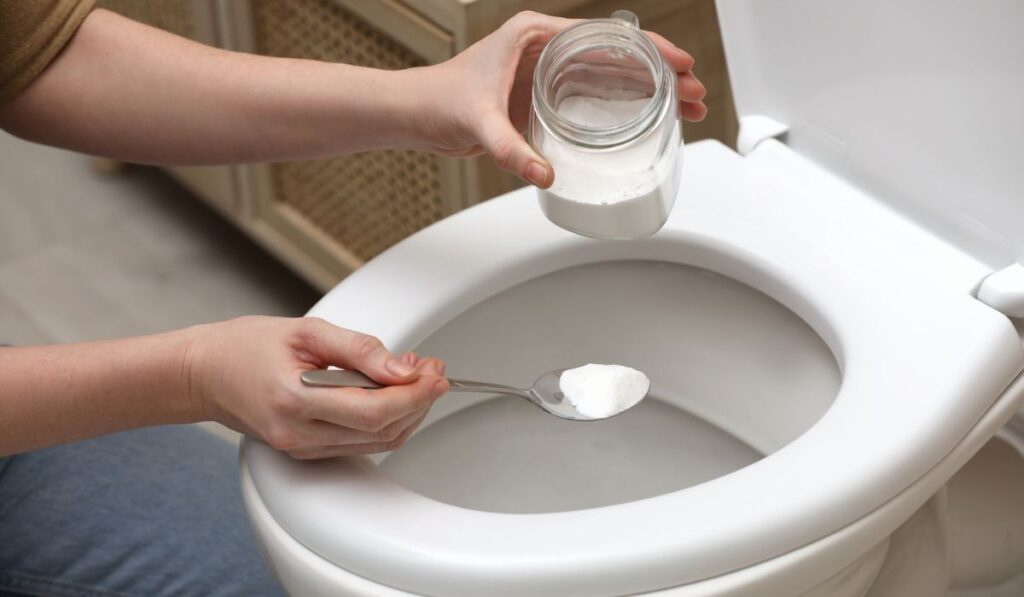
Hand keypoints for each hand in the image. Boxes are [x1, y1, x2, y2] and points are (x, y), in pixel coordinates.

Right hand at [185, 316, 448, 458]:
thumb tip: (402, 367)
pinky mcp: (307, 451)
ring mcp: (303, 449)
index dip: (414, 394)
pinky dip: (386, 420)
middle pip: (383, 432)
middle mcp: (300, 436)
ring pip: (377, 443)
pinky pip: (361, 444)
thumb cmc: (245, 346)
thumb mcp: (306, 331)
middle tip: (433, 370)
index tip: (435, 373)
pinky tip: (392, 393)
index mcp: (296, 402)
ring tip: (416, 377)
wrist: (203, 373)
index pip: (375, 411)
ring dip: (407, 411)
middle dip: (418, 401)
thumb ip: (358, 349)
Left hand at [410, 11, 707, 187]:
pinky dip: (623, 109)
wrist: (415, 113)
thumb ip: (510, 150)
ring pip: (611, 78)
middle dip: (661, 74)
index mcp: (535, 35)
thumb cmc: (438, 99)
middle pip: (618, 57)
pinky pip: (593, 99)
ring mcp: (546, 73)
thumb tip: (544, 174)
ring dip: (649, 92)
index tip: (680, 63)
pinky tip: (646, 123)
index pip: (606, 35)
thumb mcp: (478, 122)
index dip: (649, 49)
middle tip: (695, 93)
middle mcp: (546, 50)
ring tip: (686, 108)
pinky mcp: (543, 98)